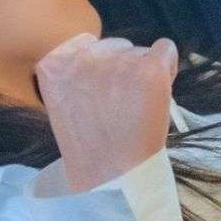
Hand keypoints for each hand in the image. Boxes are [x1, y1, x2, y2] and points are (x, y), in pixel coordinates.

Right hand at [35, 33, 177, 192]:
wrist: (113, 177)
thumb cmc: (90, 146)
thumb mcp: (68, 103)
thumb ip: (80, 75)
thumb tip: (114, 53)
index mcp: (54, 65)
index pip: (83, 44)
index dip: (97, 67)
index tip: (98, 92)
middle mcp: (84, 56)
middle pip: (115, 46)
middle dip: (121, 69)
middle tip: (119, 106)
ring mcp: (118, 61)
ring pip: (140, 52)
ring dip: (141, 72)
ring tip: (134, 108)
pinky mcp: (149, 70)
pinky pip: (165, 49)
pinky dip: (167, 66)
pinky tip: (158, 92)